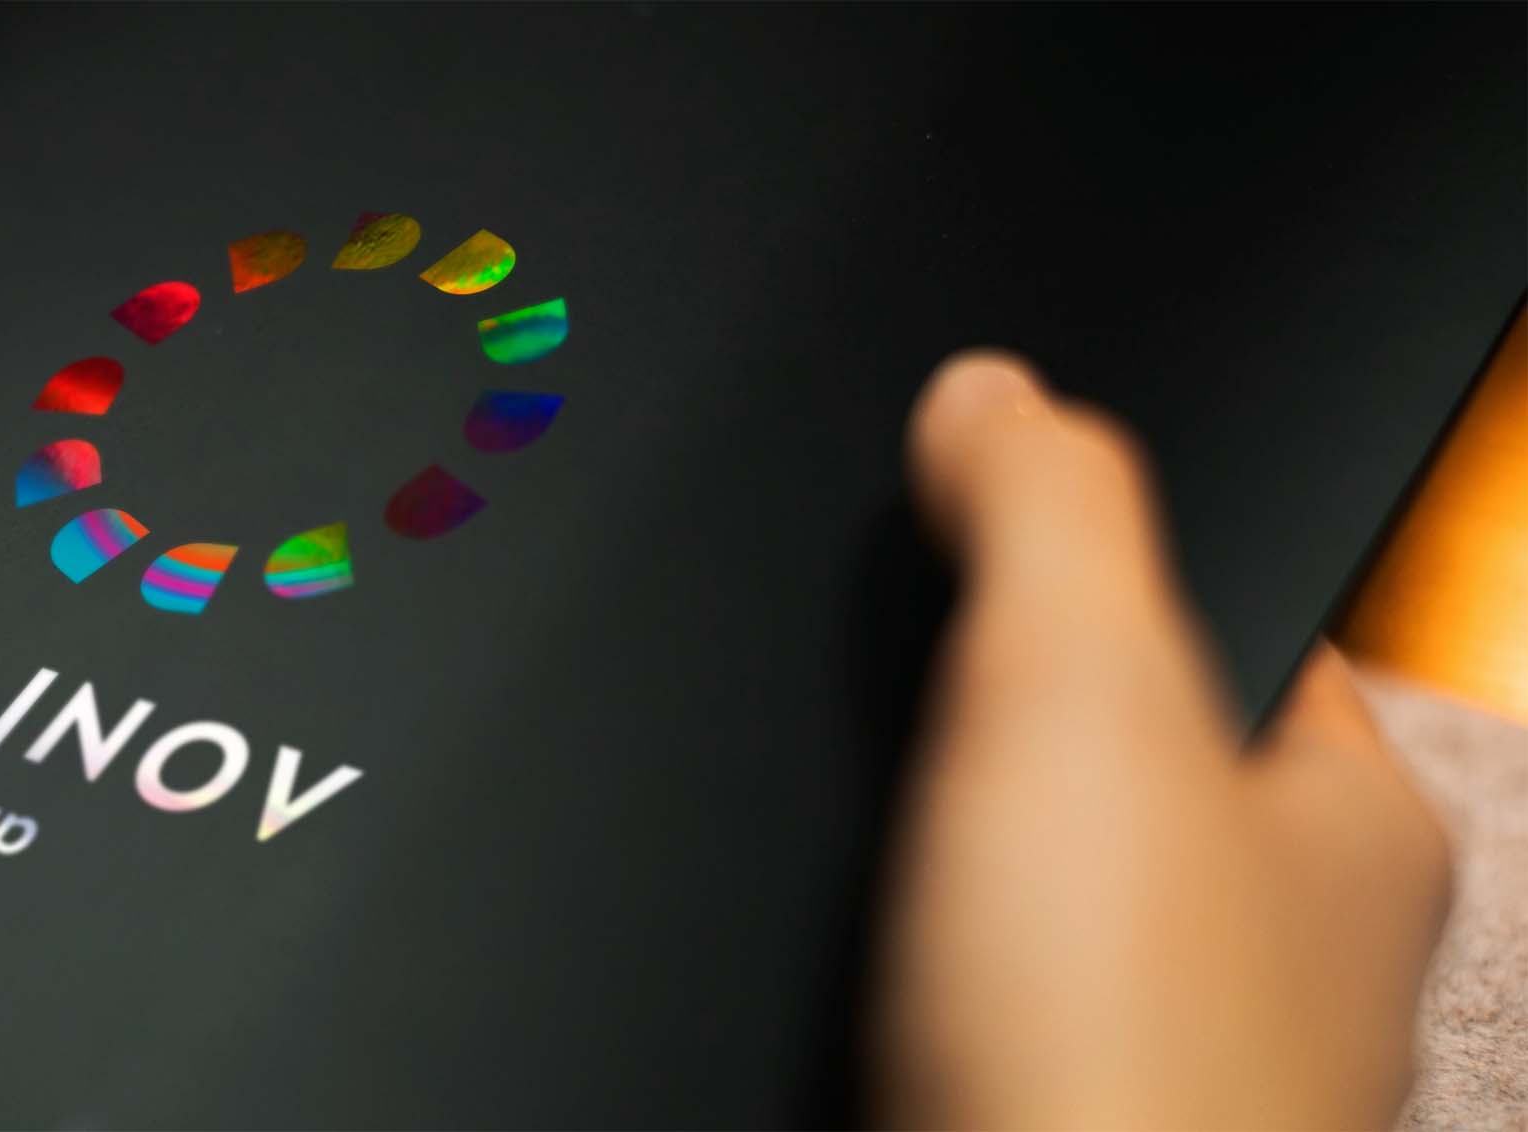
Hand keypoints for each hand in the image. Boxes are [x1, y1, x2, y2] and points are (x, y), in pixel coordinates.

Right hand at [878, 350, 1452, 1125]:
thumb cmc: (1116, 1050)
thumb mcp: (1081, 693)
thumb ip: (1051, 510)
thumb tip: (995, 390)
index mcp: (1347, 810)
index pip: (1244, 607)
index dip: (1113, 531)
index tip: (996, 490)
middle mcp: (1274, 930)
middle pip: (1122, 733)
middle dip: (995, 689)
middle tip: (897, 662)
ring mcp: (1156, 1029)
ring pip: (1033, 859)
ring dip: (942, 823)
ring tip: (870, 797)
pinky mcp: (1040, 1100)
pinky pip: (968, 962)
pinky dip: (911, 931)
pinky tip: (863, 933)